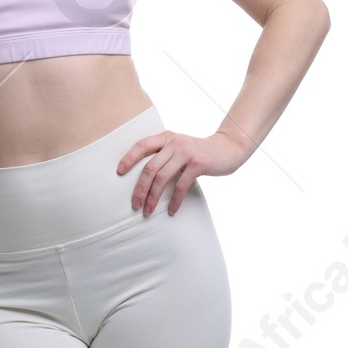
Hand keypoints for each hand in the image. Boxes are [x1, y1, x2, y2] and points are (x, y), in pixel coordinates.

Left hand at [116, 127, 246, 216]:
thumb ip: (164, 154)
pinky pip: (181, 186)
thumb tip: (143, 175)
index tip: (119, 172)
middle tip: (134, 204)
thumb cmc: (200, 152)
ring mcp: (186, 153)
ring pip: (162, 178)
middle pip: (149, 168)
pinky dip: (175, 201)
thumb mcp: (180, 147)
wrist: (228, 148)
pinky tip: (171, 210)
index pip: (141, 145)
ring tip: (148, 211)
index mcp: (166, 137)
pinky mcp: (198, 164)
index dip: (128, 158)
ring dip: (153, 197)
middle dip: (140, 188)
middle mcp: (174, 143)